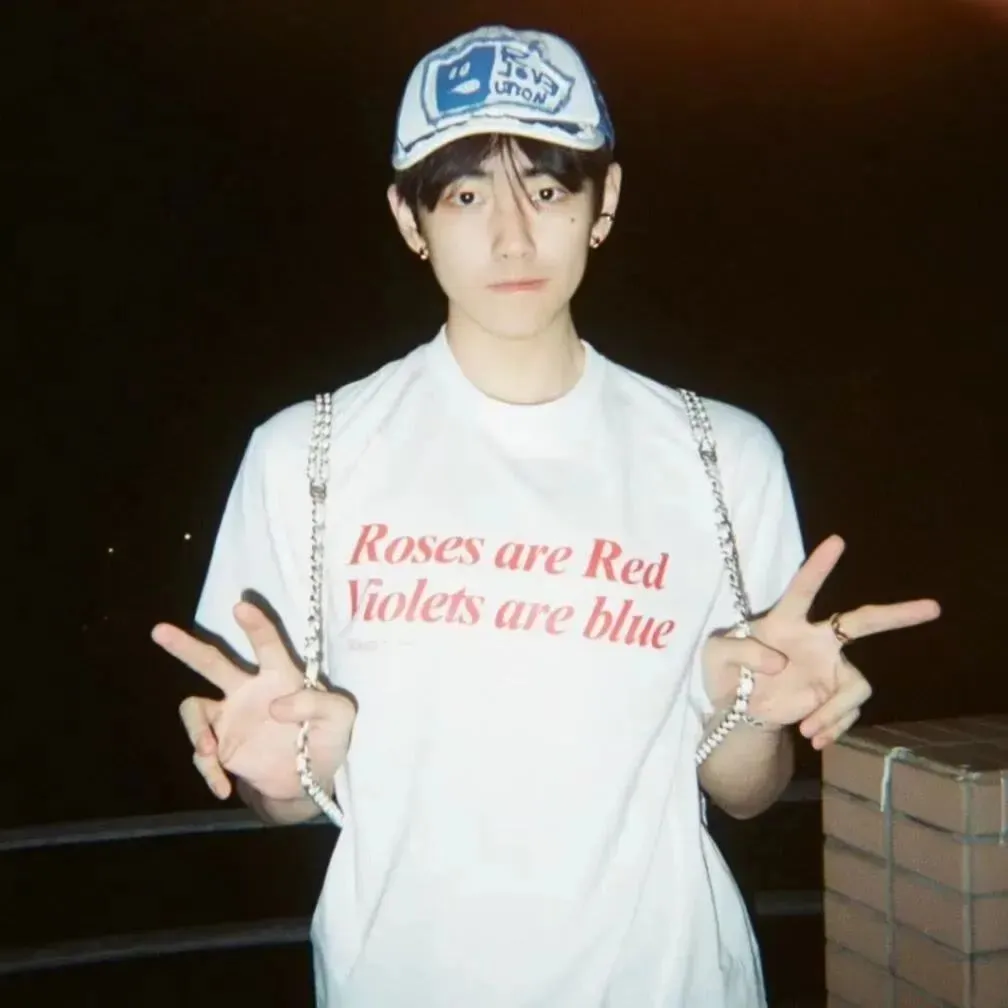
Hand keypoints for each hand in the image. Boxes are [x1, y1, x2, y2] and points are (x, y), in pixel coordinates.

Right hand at [152, 601, 356, 801]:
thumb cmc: (327, 740)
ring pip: (193, 706)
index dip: (255, 625)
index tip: (241, 606)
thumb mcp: (340, 718)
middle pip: (212, 662)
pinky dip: (208, 771)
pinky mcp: (220, 747)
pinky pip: (201, 753)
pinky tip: (223, 786)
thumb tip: (276, 705)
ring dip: (195, 730)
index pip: (267, 644)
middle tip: (159, 631)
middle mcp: (248, 689)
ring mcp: (229, 717)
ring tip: (208, 752)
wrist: (309, 783)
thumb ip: (319, 703)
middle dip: (185, 646)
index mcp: (280, 675)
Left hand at [703, 535, 939, 748]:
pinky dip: (832, 727)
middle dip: (897, 614)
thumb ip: (739, 650)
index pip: (803, 588)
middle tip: (932, 608)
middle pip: (861, 622)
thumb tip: (780, 663)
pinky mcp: (833, 695)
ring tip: (808, 729)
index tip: (837, 541)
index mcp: (784, 620)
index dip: (819, 566)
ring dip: (836, 711)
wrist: (737, 712)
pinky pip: (847, 711)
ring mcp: (829, 668)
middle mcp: (815, 639)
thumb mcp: (714, 655)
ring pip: (857, 684)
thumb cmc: (725, 672)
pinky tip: (813, 736)